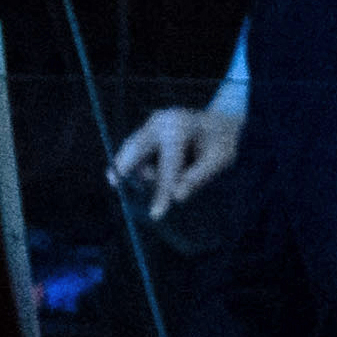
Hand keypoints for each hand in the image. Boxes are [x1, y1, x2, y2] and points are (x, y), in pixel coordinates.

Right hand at [113, 99, 241, 215]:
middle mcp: (160, 122)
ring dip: (141, 172)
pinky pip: (136, 152)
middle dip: (123, 167)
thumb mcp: (219, 160)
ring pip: (133, 152)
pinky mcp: (146, 132)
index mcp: (179, 126)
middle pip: (135, 147)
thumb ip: (198, 178)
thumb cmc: (222, 142)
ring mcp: (150, 125)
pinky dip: (139, 167)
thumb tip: (177, 197)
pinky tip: (156, 175)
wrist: (221, 123)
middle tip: (113, 184)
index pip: (167, 164)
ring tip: (164, 183)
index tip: (156, 214)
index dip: (161, 190)